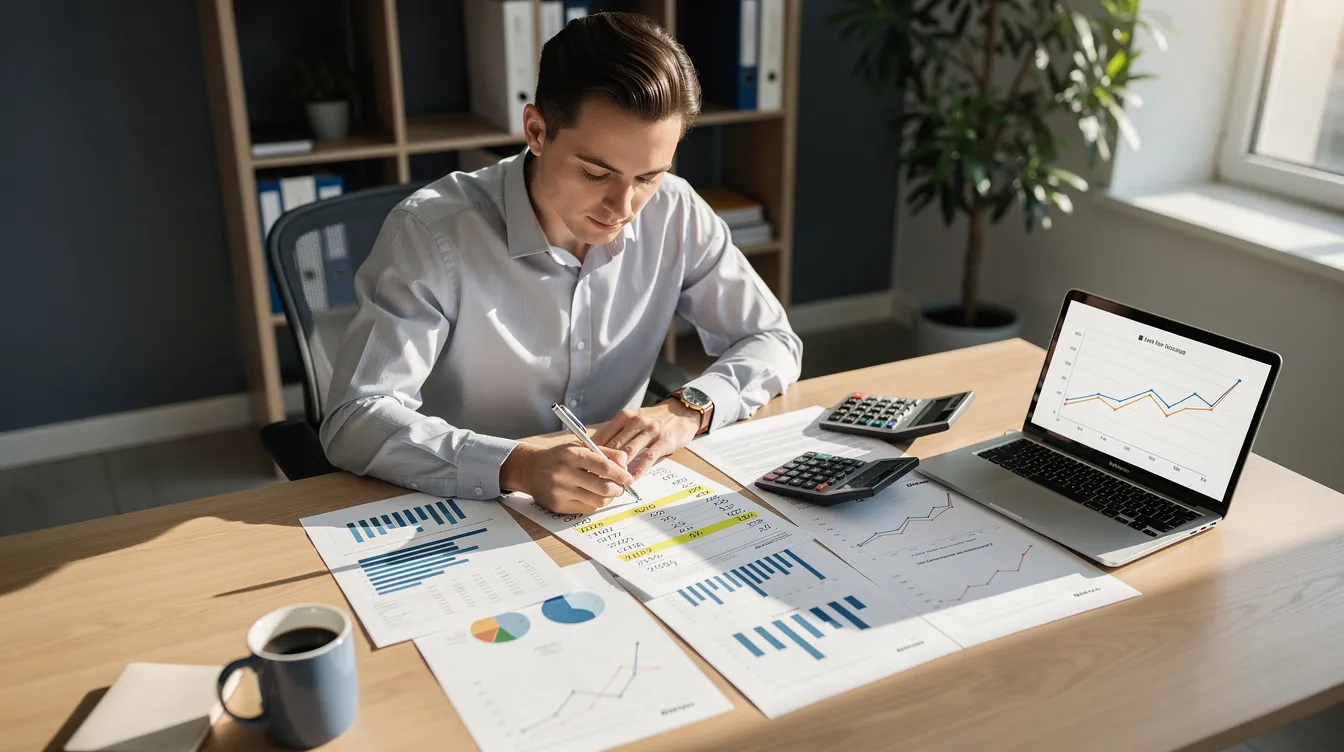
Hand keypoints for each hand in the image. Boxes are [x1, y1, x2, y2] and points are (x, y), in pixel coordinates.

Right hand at [500, 443, 633, 514]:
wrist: (530, 469)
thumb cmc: (560, 457)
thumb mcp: (579, 447)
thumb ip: (604, 453)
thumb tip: (625, 463)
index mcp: (572, 454)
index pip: (604, 466)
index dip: (621, 474)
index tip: (628, 478)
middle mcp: (565, 473)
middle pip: (603, 487)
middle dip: (618, 489)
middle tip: (621, 487)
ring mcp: (561, 491)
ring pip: (597, 501)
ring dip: (608, 498)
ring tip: (608, 492)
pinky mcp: (558, 505)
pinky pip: (586, 509)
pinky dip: (595, 503)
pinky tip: (592, 496)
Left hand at [591, 401, 701, 480]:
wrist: (682, 412)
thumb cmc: (655, 419)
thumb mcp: (635, 419)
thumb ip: (619, 433)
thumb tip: (598, 451)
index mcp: (625, 417)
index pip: (604, 436)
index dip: (593, 452)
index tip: (585, 466)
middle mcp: (636, 422)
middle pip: (614, 445)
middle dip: (603, 463)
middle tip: (593, 477)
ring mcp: (650, 432)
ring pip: (629, 452)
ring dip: (620, 469)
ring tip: (611, 482)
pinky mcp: (664, 441)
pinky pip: (648, 457)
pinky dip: (639, 470)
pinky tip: (632, 478)